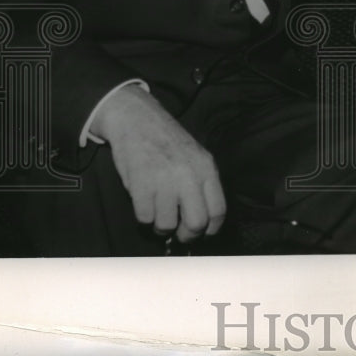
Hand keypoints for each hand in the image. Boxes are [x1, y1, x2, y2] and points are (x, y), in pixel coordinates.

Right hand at [90, 85, 225, 242]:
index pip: (218, 211)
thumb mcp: (196, 157)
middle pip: (196, 224)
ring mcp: (164, 180)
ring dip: (161, 227)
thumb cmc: (168, 142)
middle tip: (178, 233)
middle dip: (187, 236)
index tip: (201, 234)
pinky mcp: (140, 184)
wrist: (137, 119)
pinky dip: (143, 217)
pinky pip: (144, 218)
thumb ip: (202, 184)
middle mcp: (189, 175)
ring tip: (158, 215)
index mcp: (207, 168)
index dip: (210, 230)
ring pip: (167, 225)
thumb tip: (203, 221)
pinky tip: (144, 204)